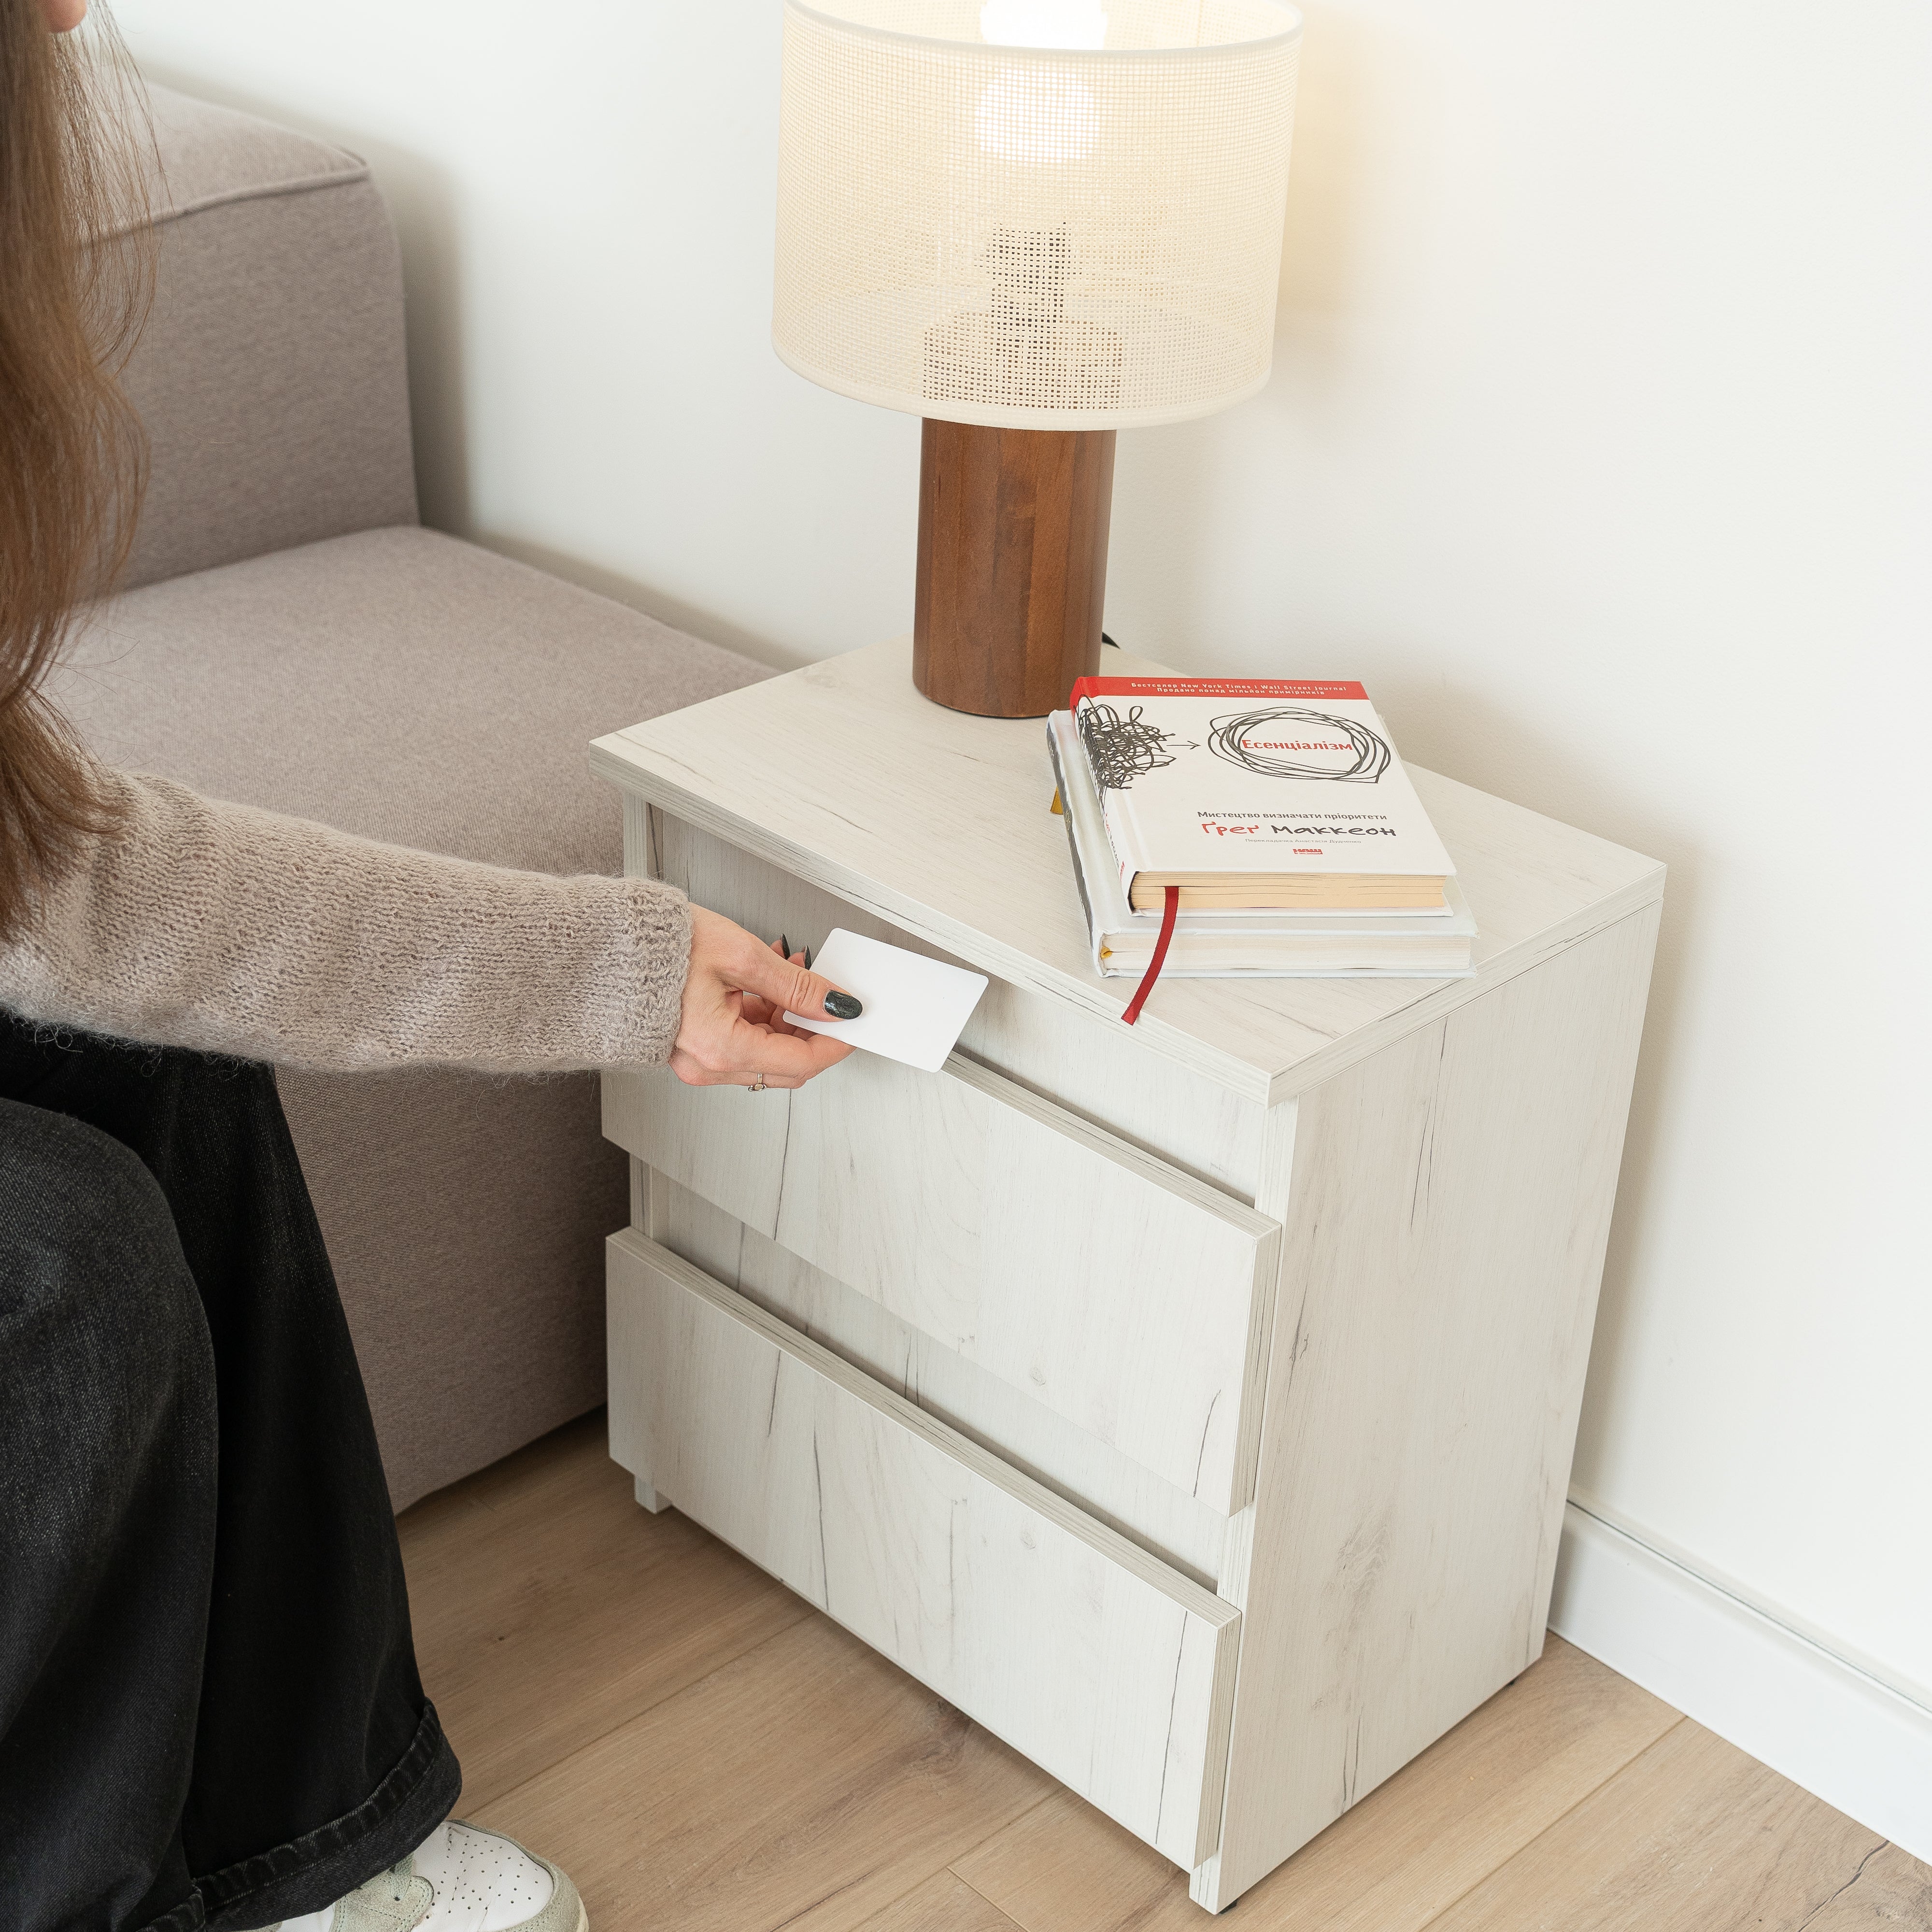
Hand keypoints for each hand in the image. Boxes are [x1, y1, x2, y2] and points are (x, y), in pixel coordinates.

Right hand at [669, 908, 858, 1090]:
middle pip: (785, 1064)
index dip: (835, 1043)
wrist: (610, 945)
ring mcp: (698, 1059)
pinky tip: (771, 983)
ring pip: (766, 1052)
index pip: (800, 1063)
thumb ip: (796, 986)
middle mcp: (707, 1064)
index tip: (854, 1023)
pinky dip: (764, 1015)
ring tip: (798, 973)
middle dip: (814, 1030)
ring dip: (789, 1017)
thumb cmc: (658, 948)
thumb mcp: (741, 957)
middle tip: (832, 998)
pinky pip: (743, 1040)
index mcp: (720, 1048)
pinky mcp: (693, 1046)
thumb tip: (835, 1004)